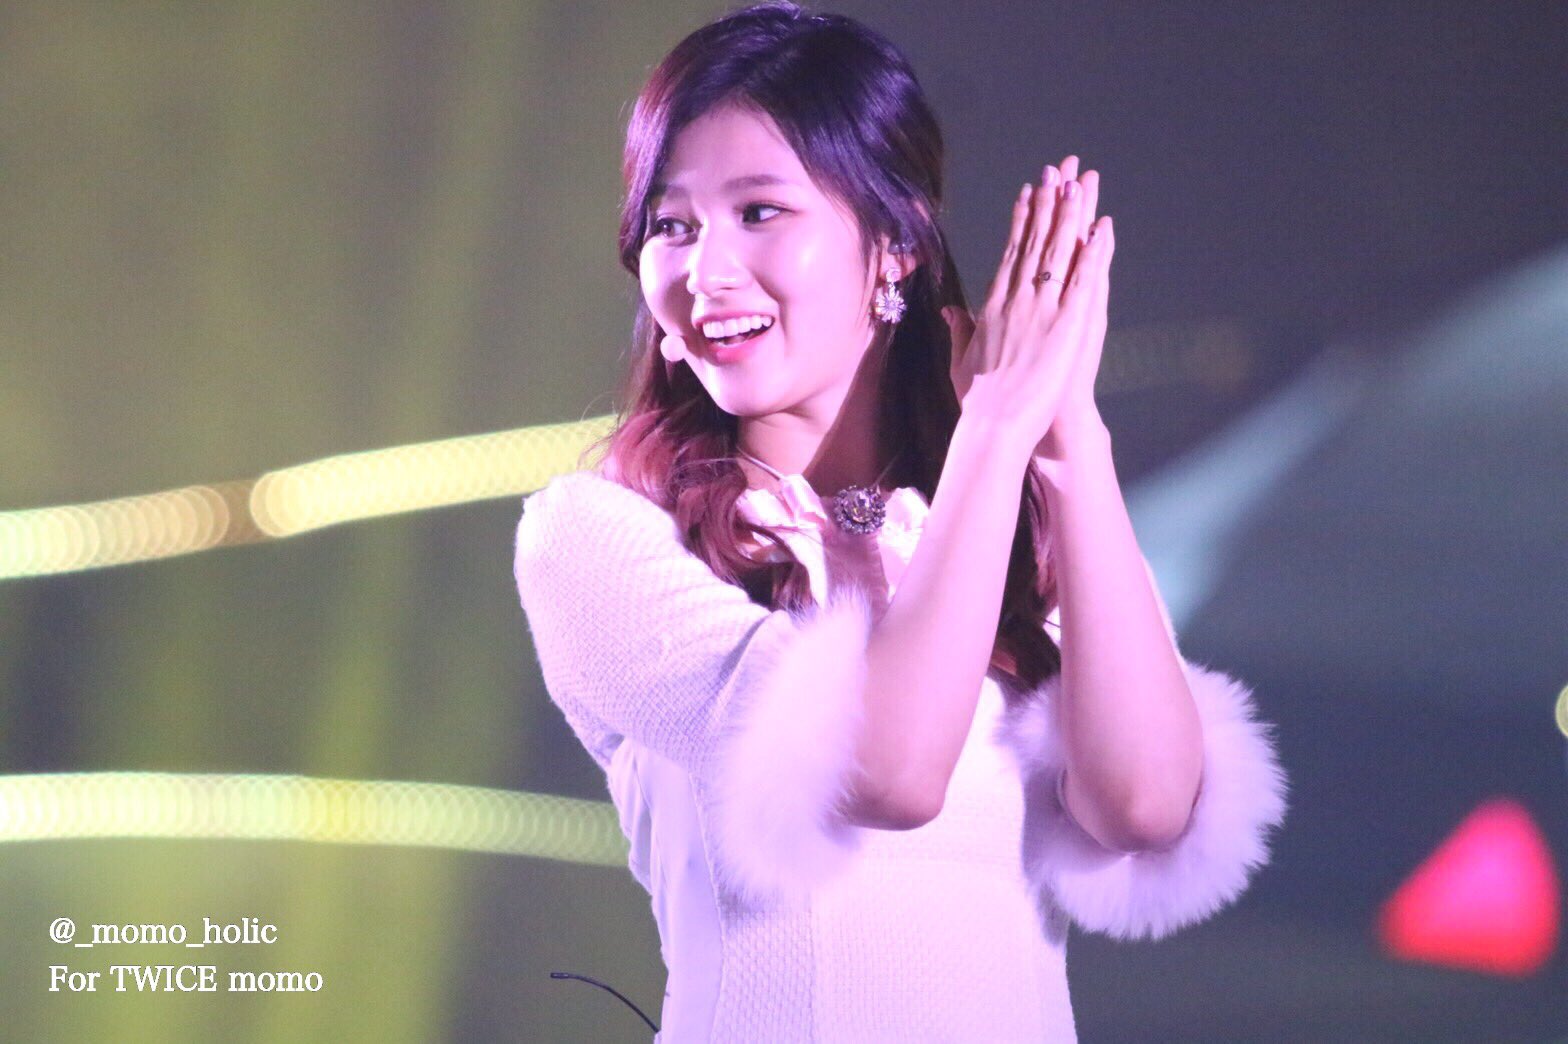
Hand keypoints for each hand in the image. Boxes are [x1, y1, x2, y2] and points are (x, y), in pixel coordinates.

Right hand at [943, 155, 1113, 461]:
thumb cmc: (978, 401)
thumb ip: (960, 328)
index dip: (1023, 219)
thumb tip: (950, 309)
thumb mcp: (961, 359)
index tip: (1030, 192)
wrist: (995, 425)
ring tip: (1080, 182)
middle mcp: (1017, 298)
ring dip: (1072, 214)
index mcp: (993, 305)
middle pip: (1037, 240)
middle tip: (1059, 169)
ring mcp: (1043, 308)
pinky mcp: (1068, 323)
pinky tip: (1103, 227)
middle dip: (1049, 202)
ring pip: (1060, 251)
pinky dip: (1095, 252)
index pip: (1011, 252)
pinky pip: (1084, 280)